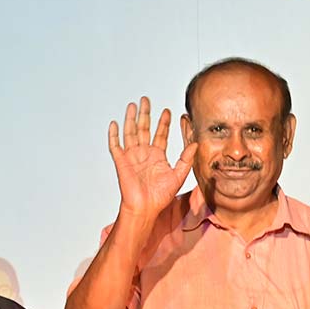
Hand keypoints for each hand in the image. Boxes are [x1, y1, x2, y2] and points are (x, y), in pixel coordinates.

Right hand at [108, 97, 196, 220]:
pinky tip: (114, 124)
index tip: (167, 111)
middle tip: (146, 100)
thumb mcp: (178, 176)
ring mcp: (132, 157)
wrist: (145, 208)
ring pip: (130, 133)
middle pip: (143, 129)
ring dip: (130, 119)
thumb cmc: (160, 197)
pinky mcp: (121, 162)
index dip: (163, 122)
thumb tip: (195, 144)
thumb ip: (186, 159)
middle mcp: (144, 154)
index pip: (160, 134)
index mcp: (157, 156)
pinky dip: (113, 135)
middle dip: (145, 114)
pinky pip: (115, 146)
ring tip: (132, 105)